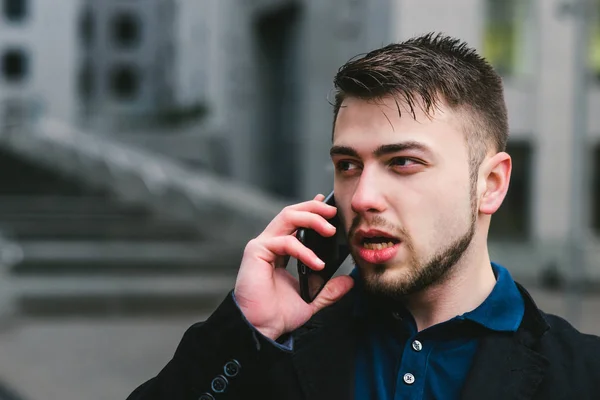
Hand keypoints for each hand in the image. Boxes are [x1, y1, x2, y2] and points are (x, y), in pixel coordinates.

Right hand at [233, 194, 354, 340]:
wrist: (261, 328)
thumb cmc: (278, 314)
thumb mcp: (312, 300)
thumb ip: (329, 290)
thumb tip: (349, 281)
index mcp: (281, 251)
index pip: (296, 222)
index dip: (312, 209)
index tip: (330, 207)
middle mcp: (271, 244)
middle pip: (292, 212)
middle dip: (315, 208)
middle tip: (334, 213)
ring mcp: (262, 245)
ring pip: (288, 217)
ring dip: (311, 219)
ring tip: (329, 230)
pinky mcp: (256, 251)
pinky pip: (285, 242)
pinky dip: (304, 250)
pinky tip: (317, 263)